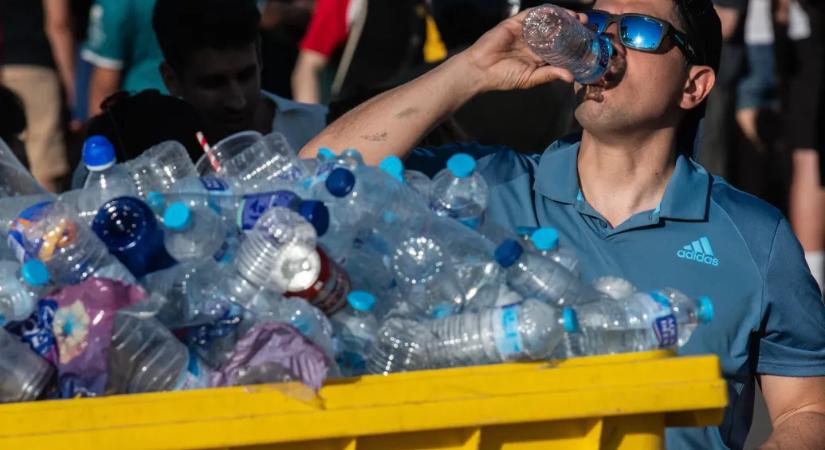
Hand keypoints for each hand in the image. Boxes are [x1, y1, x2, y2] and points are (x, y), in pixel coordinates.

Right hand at [460, 8, 577, 93]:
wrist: (481, 70)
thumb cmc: (503, 77)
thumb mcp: (530, 78)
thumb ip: (549, 75)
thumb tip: (571, 77)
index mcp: (538, 56)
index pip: (559, 46)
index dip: (573, 42)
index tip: (587, 40)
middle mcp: (534, 42)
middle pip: (556, 30)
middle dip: (571, 26)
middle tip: (585, 24)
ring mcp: (525, 31)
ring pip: (547, 21)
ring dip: (562, 16)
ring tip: (576, 17)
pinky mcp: (515, 23)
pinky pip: (532, 14)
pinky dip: (545, 11)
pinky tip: (556, 12)